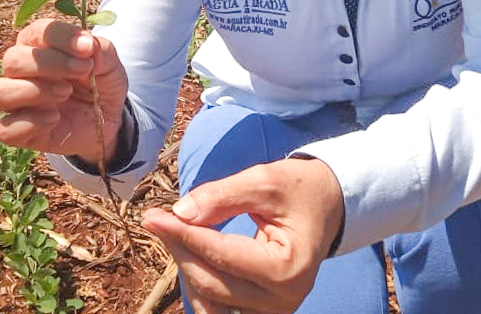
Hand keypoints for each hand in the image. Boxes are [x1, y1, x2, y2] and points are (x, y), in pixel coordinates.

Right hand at [0, 18, 128, 164]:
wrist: (109, 119)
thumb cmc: (101, 82)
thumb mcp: (110, 63)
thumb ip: (99, 50)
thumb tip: (86, 46)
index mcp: (38, 46)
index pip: (36, 32)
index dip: (60, 37)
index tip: (87, 48)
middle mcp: (21, 71)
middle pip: (12, 60)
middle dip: (48, 64)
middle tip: (81, 71)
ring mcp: (18, 102)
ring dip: (32, 91)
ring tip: (64, 92)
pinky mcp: (20, 131)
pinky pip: (4, 129)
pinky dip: (28, 123)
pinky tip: (55, 118)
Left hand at [142, 157, 344, 313]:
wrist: (327, 206)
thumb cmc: (299, 189)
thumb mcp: (264, 180)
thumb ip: (222, 195)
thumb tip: (179, 213)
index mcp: (288, 266)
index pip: (222, 254)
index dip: (183, 235)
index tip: (153, 217)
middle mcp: (283, 298)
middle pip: (212, 283)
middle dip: (181, 249)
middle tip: (158, 219)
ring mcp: (274, 310)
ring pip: (211, 302)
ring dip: (188, 269)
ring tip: (175, 235)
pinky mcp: (263, 311)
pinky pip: (220, 307)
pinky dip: (201, 284)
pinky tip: (190, 255)